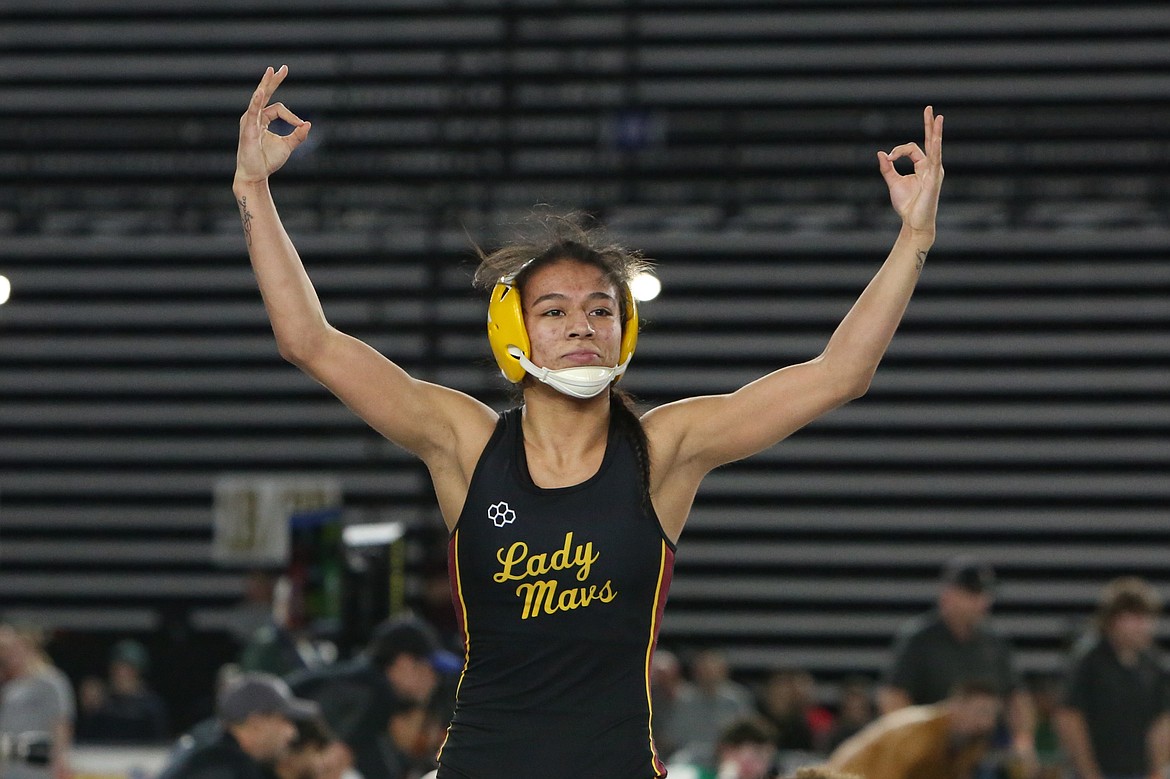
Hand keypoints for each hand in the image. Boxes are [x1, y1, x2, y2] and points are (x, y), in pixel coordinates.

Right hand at [235, 65, 311, 186]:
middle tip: (282, 67)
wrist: (256, 175)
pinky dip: (257, 102)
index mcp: (262, 119)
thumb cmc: (267, 161)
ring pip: (259, 99)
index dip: (292, 117)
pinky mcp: (248, 129)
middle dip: (273, 80)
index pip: (279, 109)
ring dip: (266, 85)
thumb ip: (298, 135)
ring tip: (271, 71)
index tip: (301, 125)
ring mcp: (249, 121)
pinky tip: (261, 92)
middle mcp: (254, 117)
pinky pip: (253, 112)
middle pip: (265, 94)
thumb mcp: (287, 146)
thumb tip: (308, 124)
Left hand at [877, 105, 943, 234]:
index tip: (888, 158)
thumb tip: (881, 153)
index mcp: (922, 166)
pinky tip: (936, 139)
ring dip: (935, 132)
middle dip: (929, 125)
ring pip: (935, 147)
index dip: (898, 150)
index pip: (912, 148)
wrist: (914, 221)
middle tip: (929, 108)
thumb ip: (887, 168)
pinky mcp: (934, 179)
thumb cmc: (907, 205)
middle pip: (930, 141)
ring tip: (938, 117)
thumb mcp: (893, 183)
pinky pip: (935, 160)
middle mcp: (931, 166)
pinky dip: (935, 149)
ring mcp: (934, 171)